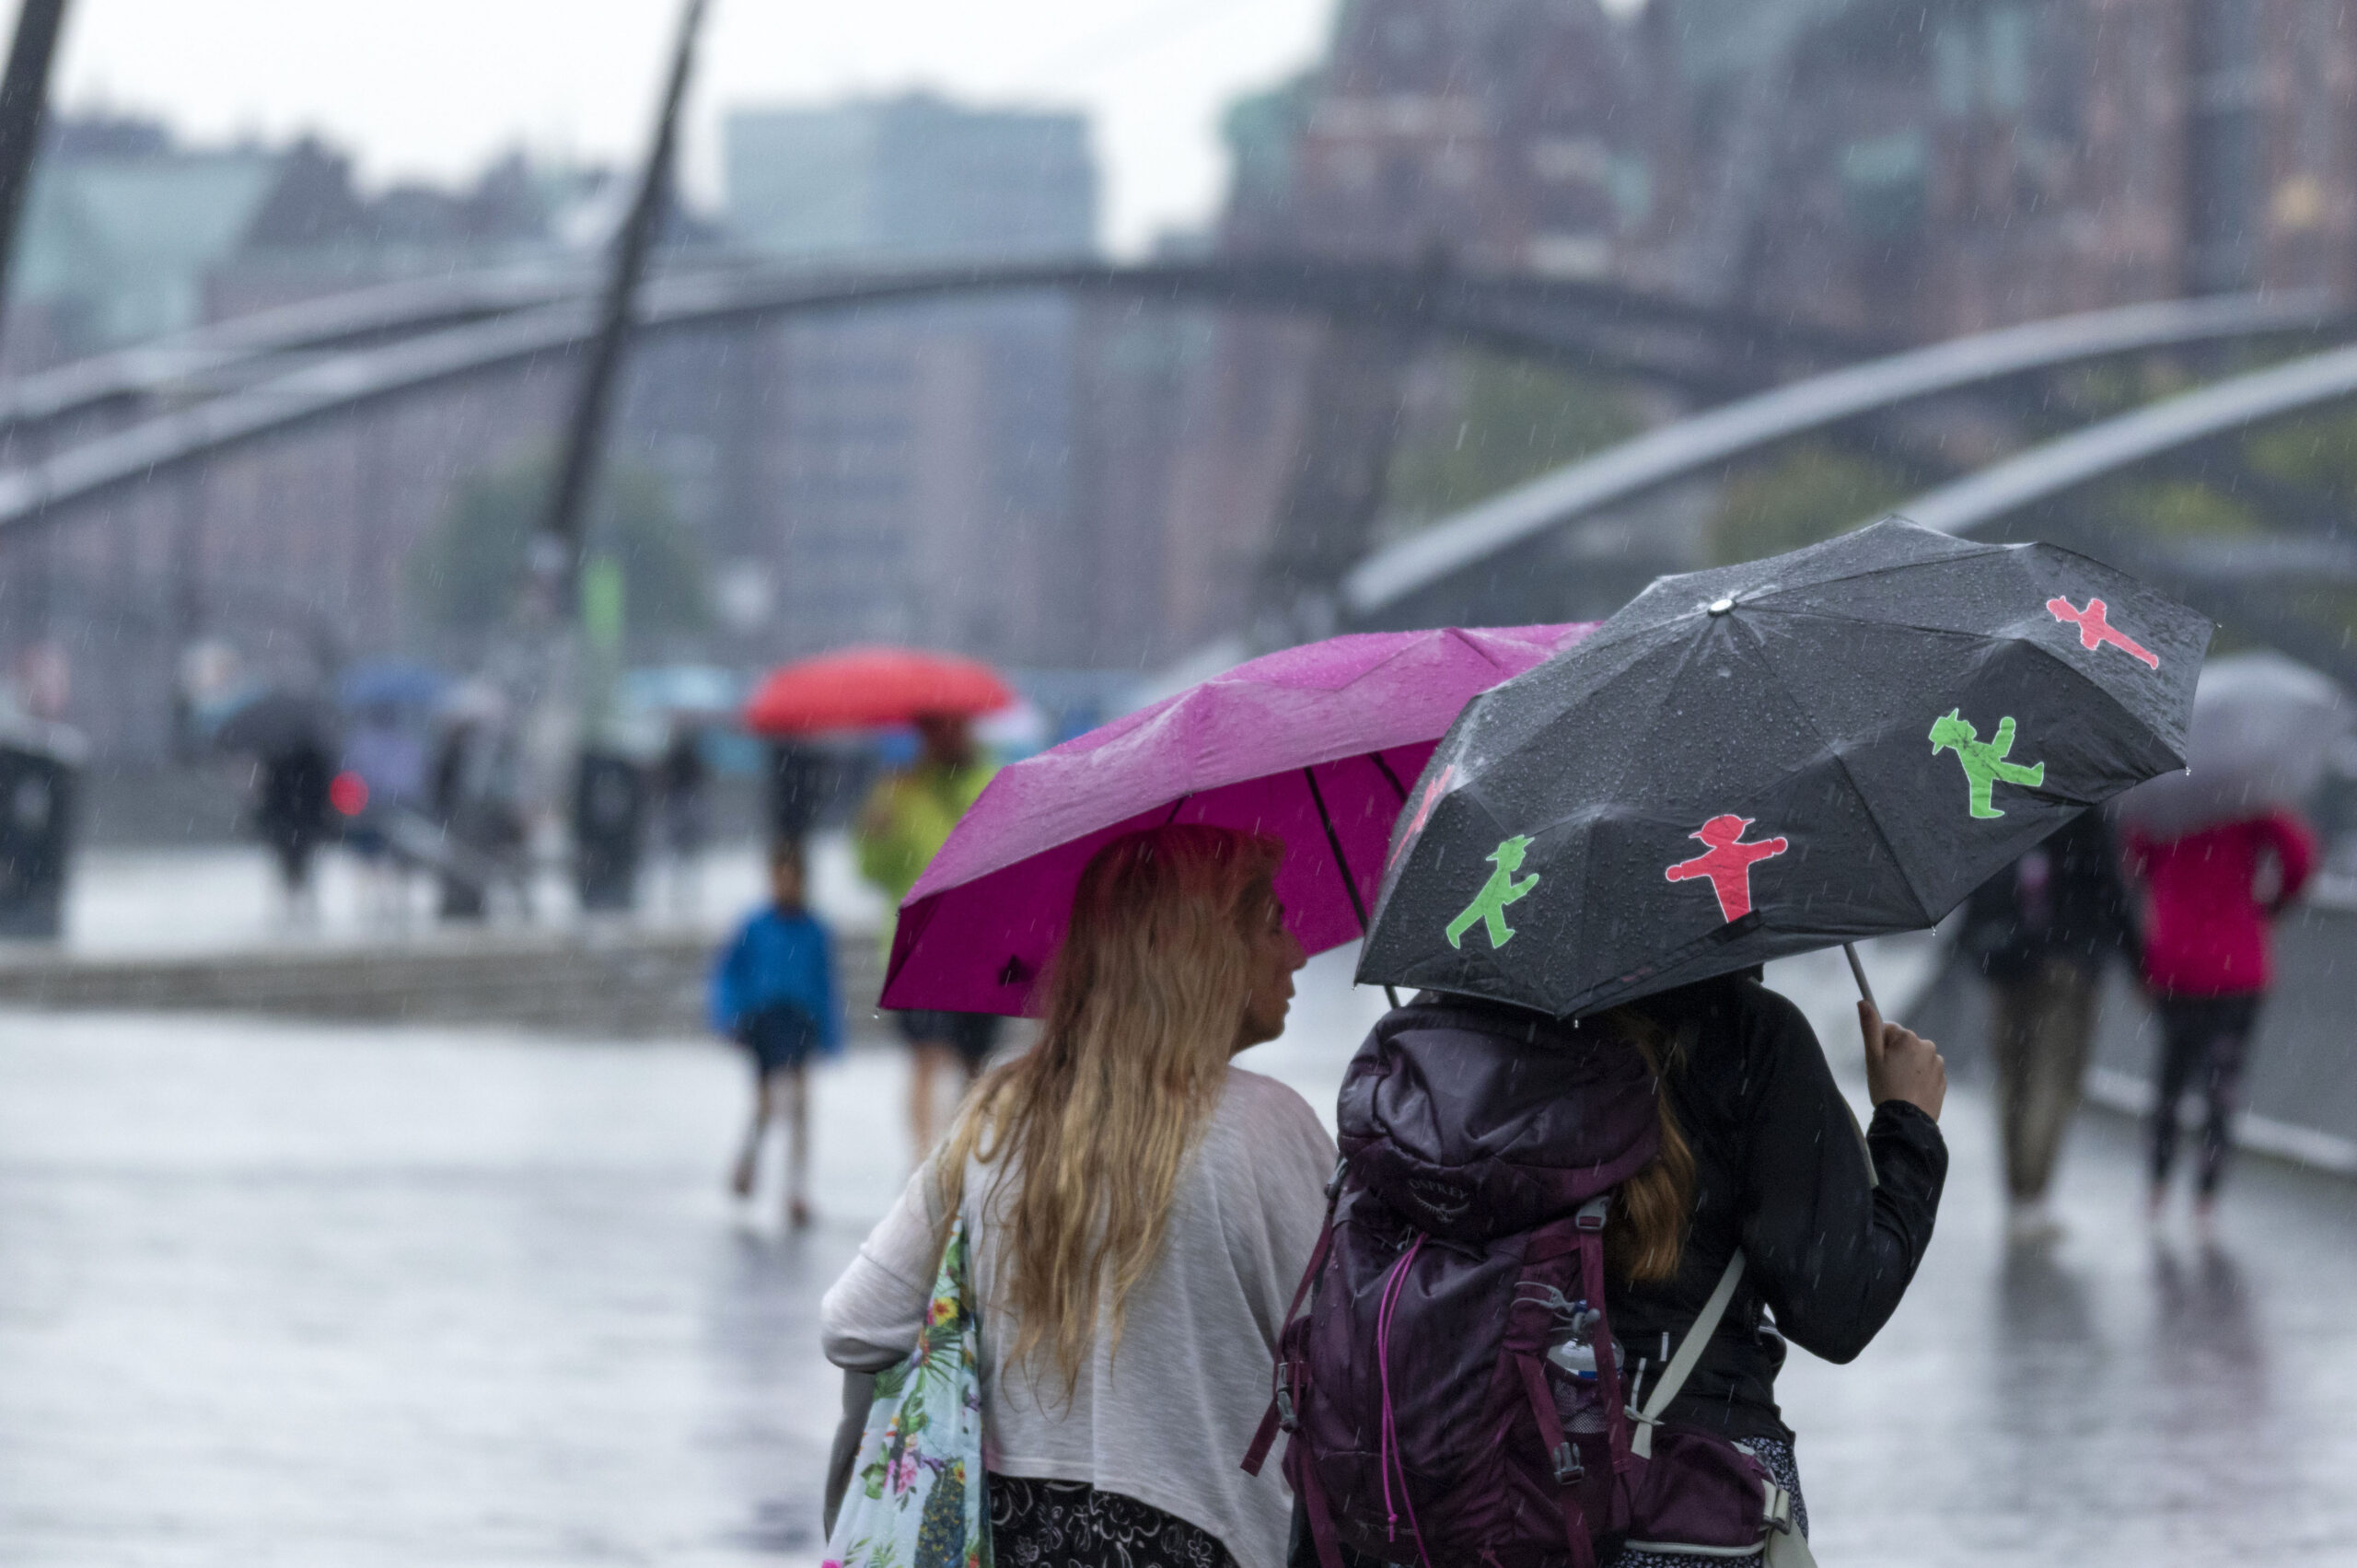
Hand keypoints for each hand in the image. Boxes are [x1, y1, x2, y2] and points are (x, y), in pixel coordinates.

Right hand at [1859, 1000, 1945, 1121]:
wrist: (1907, 1120)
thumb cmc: (1886, 1088)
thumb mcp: (1872, 1057)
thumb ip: (1869, 1027)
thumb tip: (1864, 1002)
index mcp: (1909, 1038)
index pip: (1889, 1030)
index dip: (1880, 1046)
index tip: (1879, 1062)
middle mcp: (1927, 1046)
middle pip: (1904, 1043)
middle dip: (1895, 1056)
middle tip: (1887, 1075)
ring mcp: (1937, 1063)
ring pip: (1915, 1058)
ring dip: (1907, 1067)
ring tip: (1899, 1086)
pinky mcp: (1942, 1079)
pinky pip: (1926, 1072)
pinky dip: (1918, 1079)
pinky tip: (1910, 1092)